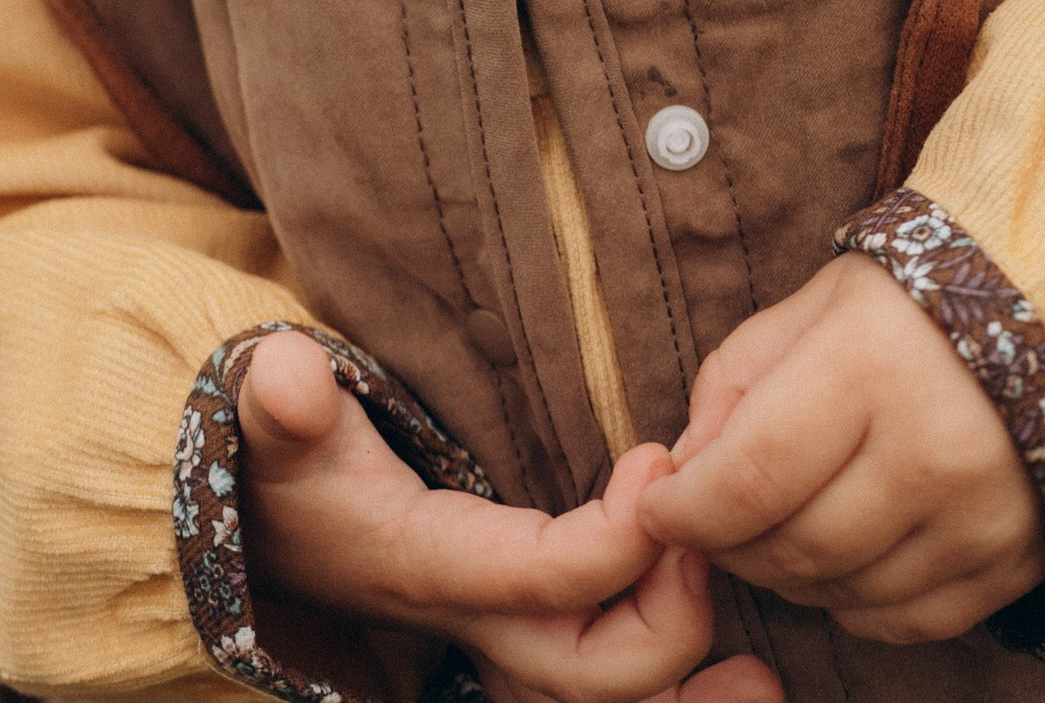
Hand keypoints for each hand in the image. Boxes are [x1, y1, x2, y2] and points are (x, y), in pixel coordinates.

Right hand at [238, 331, 779, 702]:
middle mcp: (479, 632)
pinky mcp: (534, 655)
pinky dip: (672, 702)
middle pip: (590, 671)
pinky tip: (741, 686)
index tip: (658, 465)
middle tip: (701, 532)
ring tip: (762, 672)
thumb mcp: (282, 426)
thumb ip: (285, 402)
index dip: (615, 541)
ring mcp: (508, 655)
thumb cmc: (297, 469)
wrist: (284, 529)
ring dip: (686, 694)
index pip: (541, 578)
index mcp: (436, 568)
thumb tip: (287, 374)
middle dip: (664, 618)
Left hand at [635, 260, 1044, 642]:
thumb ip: (737, 379)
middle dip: (731, 545)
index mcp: (873, 365)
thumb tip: (687, 468)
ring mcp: (982, 518)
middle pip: (796, 546)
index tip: (656, 509)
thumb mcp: (814, 306)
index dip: (687, 508)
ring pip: (846, 594)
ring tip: (779, 527)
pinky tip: (845, 555)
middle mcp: (934, 451)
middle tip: (712, 519)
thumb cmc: (912, 306)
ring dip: (792, 576)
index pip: (752, 475)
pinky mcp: (1015, 562)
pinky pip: (908, 620)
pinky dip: (858, 603)